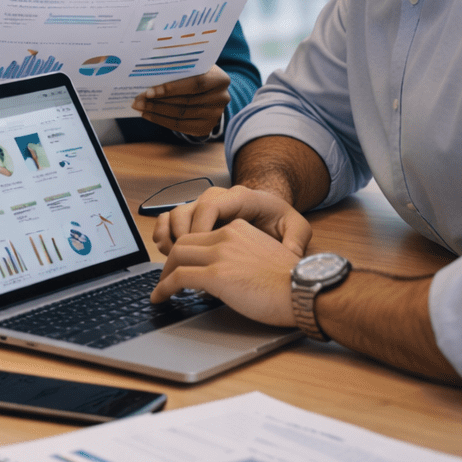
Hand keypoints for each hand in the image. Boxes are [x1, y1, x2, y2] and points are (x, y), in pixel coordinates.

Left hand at [131, 66, 229, 136]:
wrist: (210, 92)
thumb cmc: (196, 74)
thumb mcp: (194, 67)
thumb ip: (179, 67)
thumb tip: (149, 70)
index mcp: (220, 79)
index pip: (195, 84)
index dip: (171, 88)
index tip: (149, 91)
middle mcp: (221, 98)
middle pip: (185, 101)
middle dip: (158, 101)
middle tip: (138, 100)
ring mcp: (215, 115)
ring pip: (180, 115)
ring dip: (156, 111)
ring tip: (140, 107)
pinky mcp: (205, 128)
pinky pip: (179, 126)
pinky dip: (161, 120)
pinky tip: (148, 115)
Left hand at [150, 218, 298, 326]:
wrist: (306, 290)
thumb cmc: (291, 283)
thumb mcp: (264, 256)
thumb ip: (242, 255)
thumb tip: (227, 273)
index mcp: (239, 229)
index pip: (201, 235)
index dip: (186, 251)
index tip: (182, 266)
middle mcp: (226, 236)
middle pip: (183, 243)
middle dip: (170, 262)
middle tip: (167, 279)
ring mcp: (219, 254)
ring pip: (176, 257)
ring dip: (164, 275)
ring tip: (161, 291)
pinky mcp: (216, 275)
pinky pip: (178, 278)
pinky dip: (164, 288)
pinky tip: (161, 298)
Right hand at [152, 184, 310, 255]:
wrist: (270, 210)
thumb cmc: (279, 220)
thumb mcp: (297, 227)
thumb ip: (295, 241)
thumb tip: (289, 257)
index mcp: (241, 198)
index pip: (210, 206)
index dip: (200, 229)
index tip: (201, 255)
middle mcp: (217, 198)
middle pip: (187, 210)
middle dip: (182, 238)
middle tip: (185, 264)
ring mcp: (203, 206)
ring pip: (174, 214)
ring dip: (169, 237)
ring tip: (173, 260)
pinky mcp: (194, 216)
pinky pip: (169, 219)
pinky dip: (163, 233)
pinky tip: (166, 250)